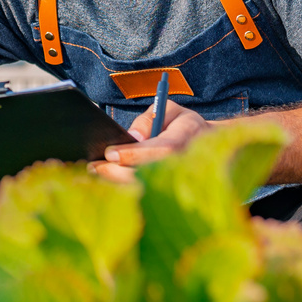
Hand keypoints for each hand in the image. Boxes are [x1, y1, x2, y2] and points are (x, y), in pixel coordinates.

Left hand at [90, 99, 211, 181]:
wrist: (207, 143)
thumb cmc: (183, 124)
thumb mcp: (169, 109)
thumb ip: (149, 118)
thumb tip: (133, 136)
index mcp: (186, 137)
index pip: (161, 149)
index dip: (134, 154)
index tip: (110, 153)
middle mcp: (185, 161)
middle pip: (150, 174)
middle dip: (118, 172)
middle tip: (94, 166)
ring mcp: (180, 179)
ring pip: (146, 188)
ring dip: (118, 182)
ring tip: (95, 173)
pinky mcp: (171, 190)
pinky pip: (146, 192)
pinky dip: (124, 188)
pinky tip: (107, 181)